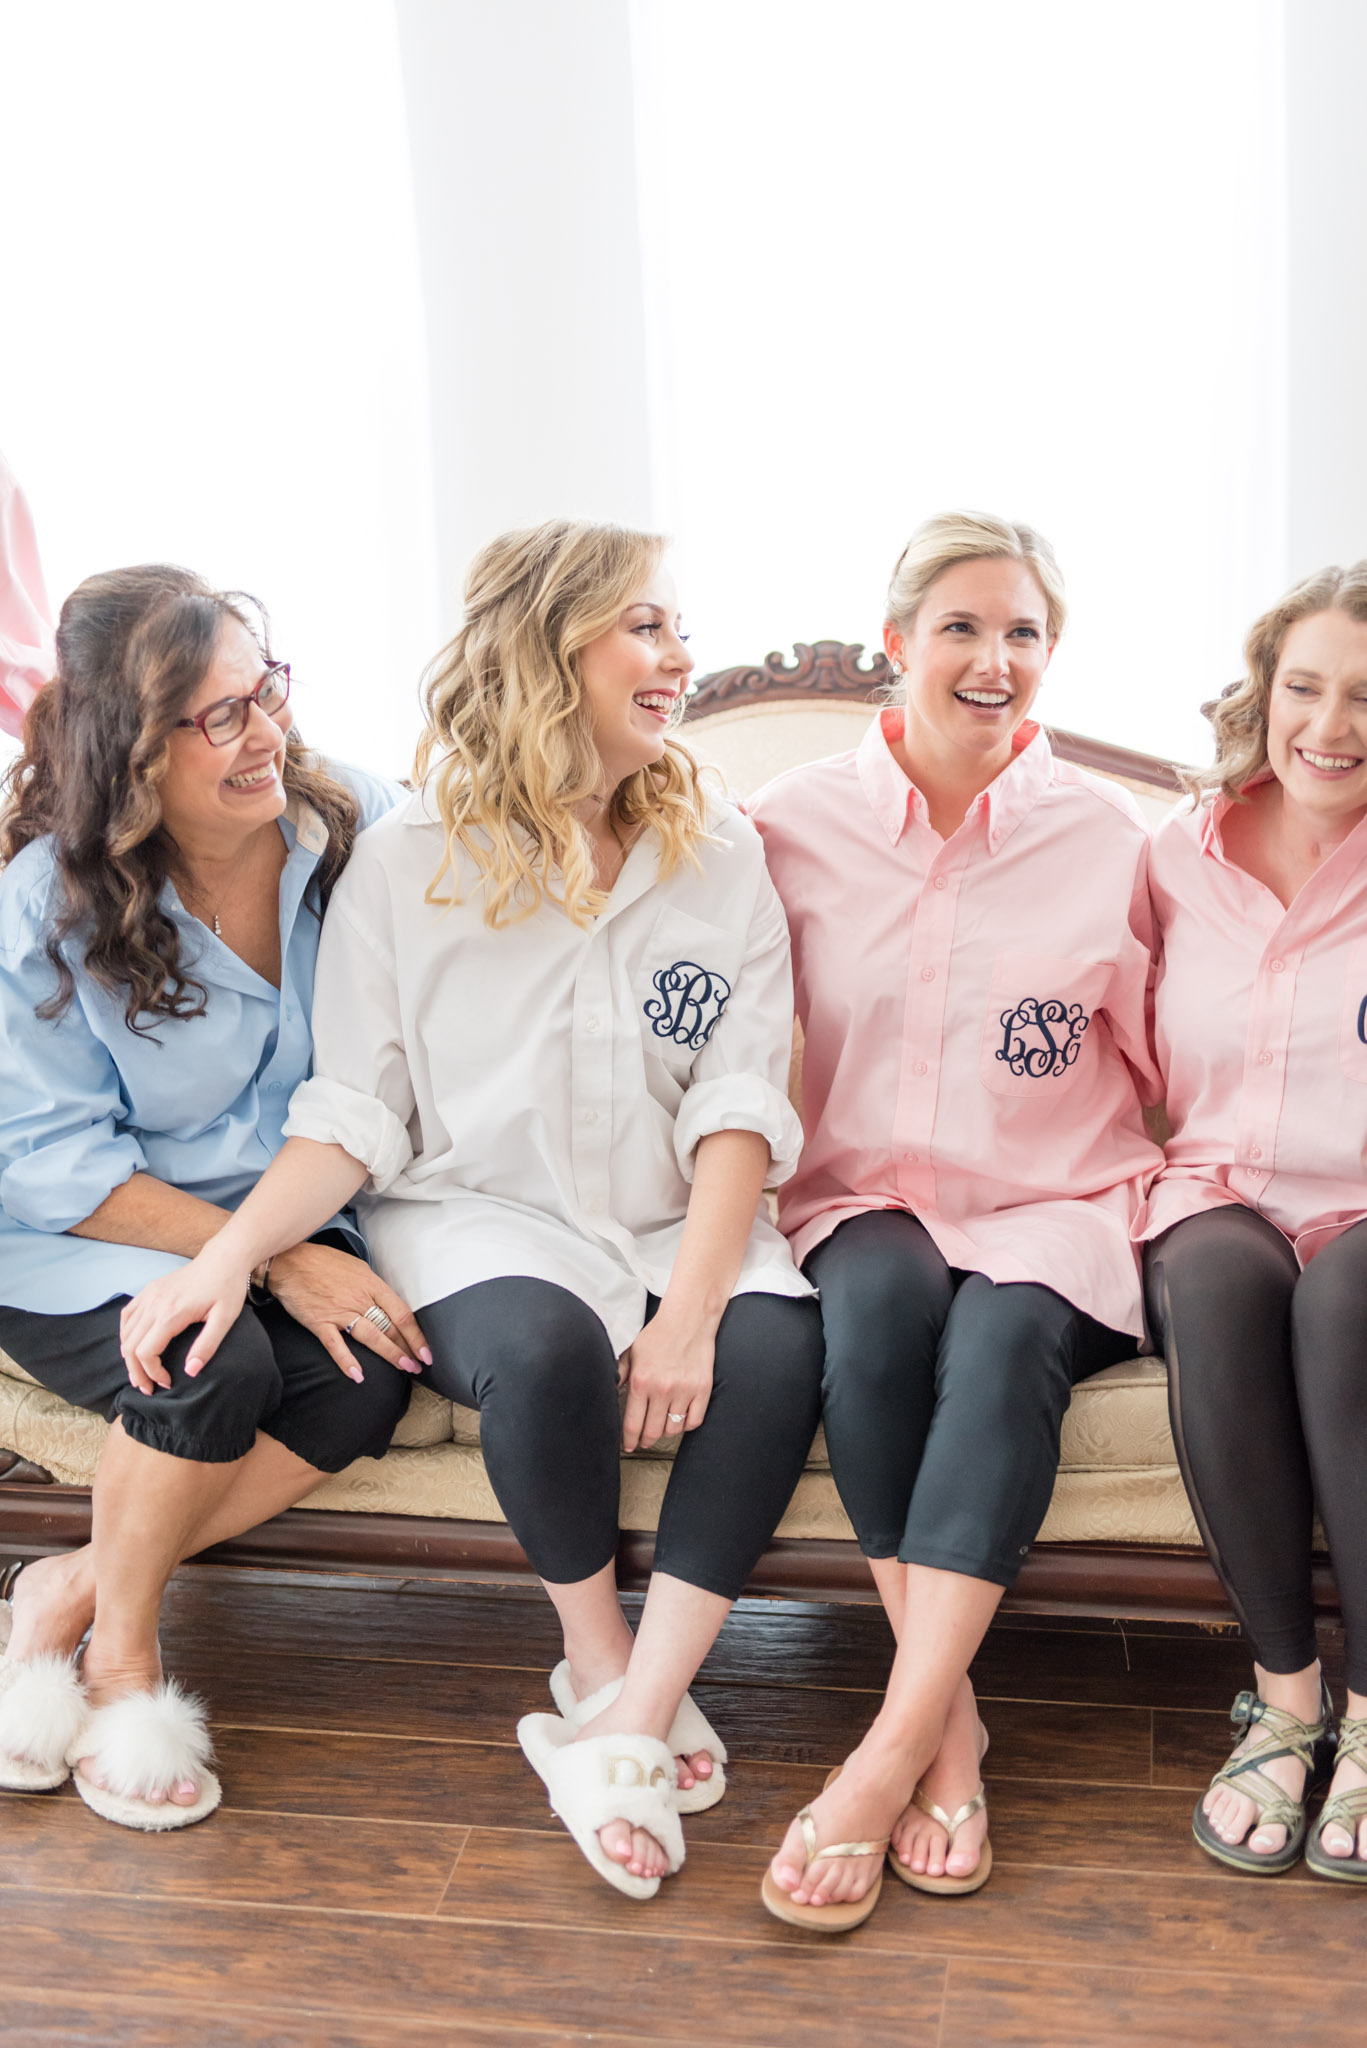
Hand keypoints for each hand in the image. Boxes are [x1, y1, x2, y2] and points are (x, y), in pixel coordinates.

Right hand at [119, 1244, 250, 1394]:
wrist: (223, 1258)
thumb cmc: (227, 1287)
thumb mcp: (225, 1318)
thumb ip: (207, 1346)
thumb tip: (190, 1372)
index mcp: (171, 1313)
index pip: (146, 1352)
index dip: (152, 1373)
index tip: (167, 1383)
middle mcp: (154, 1303)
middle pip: (130, 1346)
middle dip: (136, 1372)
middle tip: (148, 1389)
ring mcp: (149, 1295)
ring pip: (125, 1333)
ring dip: (129, 1357)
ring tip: (141, 1374)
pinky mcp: (149, 1290)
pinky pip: (127, 1316)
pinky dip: (126, 1335)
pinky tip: (135, 1347)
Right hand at [267, 1242, 429, 1382]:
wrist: (288, 1261)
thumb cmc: (322, 1262)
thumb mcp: (356, 1266)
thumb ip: (372, 1286)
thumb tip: (386, 1303)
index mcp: (371, 1284)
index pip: (401, 1313)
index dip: (416, 1334)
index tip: (425, 1350)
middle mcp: (359, 1299)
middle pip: (390, 1327)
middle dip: (408, 1348)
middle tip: (418, 1365)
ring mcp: (339, 1312)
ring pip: (371, 1336)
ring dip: (390, 1354)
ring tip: (403, 1367)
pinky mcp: (319, 1323)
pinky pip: (336, 1345)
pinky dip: (347, 1361)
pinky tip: (358, 1376)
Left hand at [620, 1304, 716, 1452]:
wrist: (688, 1320)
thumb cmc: (658, 1335)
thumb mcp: (631, 1353)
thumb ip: (619, 1374)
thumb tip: (609, 1391)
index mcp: (641, 1381)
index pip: (632, 1423)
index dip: (629, 1440)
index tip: (629, 1446)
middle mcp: (662, 1389)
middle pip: (653, 1431)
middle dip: (646, 1440)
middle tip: (644, 1441)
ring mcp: (684, 1391)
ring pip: (673, 1429)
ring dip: (665, 1432)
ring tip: (662, 1427)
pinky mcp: (703, 1390)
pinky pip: (694, 1421)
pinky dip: (686, 1425)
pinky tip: (680, 1419)